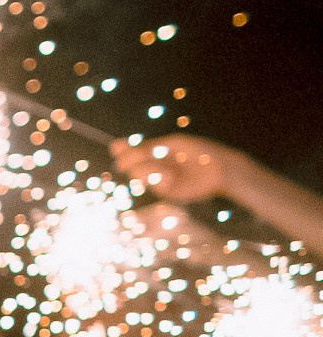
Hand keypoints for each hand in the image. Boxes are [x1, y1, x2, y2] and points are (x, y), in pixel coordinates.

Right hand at [114, 132, 230, 205]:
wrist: (220, 169)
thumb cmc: (198, 151)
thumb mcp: (173, 144)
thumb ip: (148, 147)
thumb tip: (119, 146)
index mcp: (157, 151)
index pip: (132, 150)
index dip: (122, 150)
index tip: (116, 148)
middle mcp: (156, 165)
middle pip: (131, 164)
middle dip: (130, 161)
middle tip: (132, 160)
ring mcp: (160, 179)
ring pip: (140, 175)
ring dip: (146, 169)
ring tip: (162, 168)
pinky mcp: (167, 192)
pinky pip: (154, 185)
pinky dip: (159, 179)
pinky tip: (169, 176)